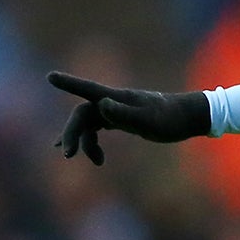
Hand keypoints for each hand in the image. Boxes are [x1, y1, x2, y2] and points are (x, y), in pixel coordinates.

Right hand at [49, 71, 210, 164]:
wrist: (190, 118)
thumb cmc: (171, 119)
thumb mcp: (148, 121)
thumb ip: (124, 114)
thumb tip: (101, 106)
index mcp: (118, 98)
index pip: (88, 90)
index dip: (69, 84)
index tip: (50, 76)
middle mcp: (113, 102)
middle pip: (82, 114)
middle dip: (73, 133)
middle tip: (68, 154)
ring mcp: (117, 110)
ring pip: (89, 123)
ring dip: (84, 141)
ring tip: (97, 162)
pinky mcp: (122, 118)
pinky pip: (98, 127)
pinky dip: (90, 139)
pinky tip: (86, 153)